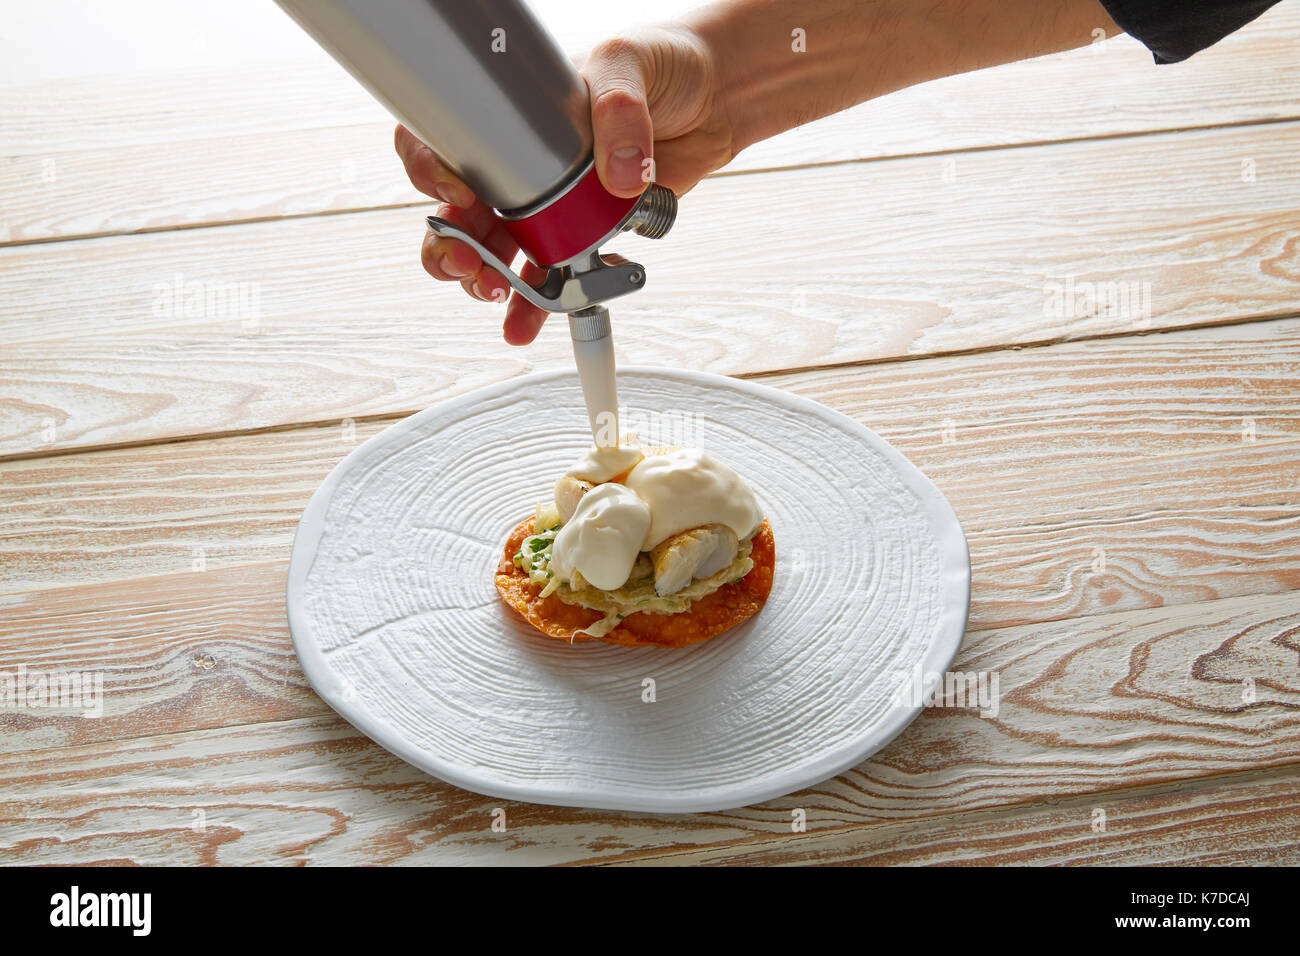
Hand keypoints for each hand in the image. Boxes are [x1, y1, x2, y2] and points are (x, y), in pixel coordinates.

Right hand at [396, 24, 733, 344]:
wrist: (713, 99)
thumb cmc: (660, 63)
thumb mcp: (629, 62)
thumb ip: (620, 111)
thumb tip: (621, 175)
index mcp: (512, 115)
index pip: (445, 139)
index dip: (433, 170)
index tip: (457, 195)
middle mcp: (520, 164)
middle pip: (458, 211)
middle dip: (451, 244)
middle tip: (468, 261)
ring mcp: (549, 205)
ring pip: (494, 253)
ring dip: (486, 280)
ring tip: (499, 294)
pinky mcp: (583, 236)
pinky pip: (548, 276)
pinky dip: (536, 305)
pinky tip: (527, 323)